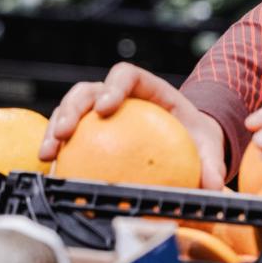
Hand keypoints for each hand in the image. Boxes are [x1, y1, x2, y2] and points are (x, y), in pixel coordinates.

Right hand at [41, 64, 227, 188]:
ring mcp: (99, 111)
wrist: (187, 143)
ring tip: (48, 155)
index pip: (126, 75)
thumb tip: (213, 187)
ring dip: (54, 128)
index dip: (113, 86)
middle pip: (88, 90)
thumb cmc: (196, 138)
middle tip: (64, 133)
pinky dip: (57, 150)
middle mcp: (118, 95)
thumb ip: (211, 163)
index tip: (105, 108)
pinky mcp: (89, 131)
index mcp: (148, 88)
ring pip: (69, 110)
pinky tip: (50, 172)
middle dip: (72, 108)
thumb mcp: (208, 147)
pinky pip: (68, 137)